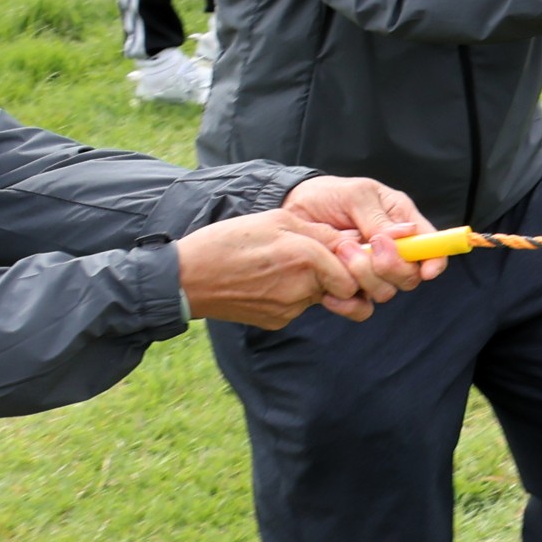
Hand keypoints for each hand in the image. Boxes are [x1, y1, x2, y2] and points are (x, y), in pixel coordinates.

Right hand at [174, 211, 368, 329]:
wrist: (186, 278)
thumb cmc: (229, 241)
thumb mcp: (275, 220)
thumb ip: (317, 230)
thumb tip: (347, 240)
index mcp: (305, 258)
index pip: (354, 274)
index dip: (354, 263)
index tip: (348, 254)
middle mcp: (301, 288)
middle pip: (340, 286)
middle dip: (335, 273)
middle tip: (314, 257)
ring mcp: (288, 309)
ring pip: (317, 295)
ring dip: (311, 282)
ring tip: (280, 265)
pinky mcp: (275, 321)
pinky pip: (296, 306)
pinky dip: (290, 294)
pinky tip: (266, 280)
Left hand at [273, 175, 438, 305]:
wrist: (292, 209)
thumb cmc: (329, 195)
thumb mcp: (356, 195)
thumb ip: (379, 218)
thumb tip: (407, 235)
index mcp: (402, 223)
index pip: (432, 247)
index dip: (435, 261)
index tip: (426, 270)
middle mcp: (392, 251)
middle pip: (409, 276)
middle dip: (390, 266)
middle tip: (367, 246)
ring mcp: (370, 272)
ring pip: (385, 292)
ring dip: (363, 275)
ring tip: (341, 250)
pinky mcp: (348, 287)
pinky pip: (360, 307)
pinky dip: (347, 302)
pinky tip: (330, 288)